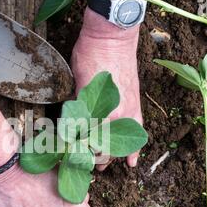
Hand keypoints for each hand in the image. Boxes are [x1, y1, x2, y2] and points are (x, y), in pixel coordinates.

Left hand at [71, 0, 146, 169]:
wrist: (112, 38)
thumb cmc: (90, 58)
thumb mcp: (76, 85)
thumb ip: (76, 110)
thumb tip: (70, 130)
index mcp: (99, 113)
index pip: (87, 144)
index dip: (78, 154)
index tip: (69, 158)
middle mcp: (116, 117)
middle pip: (103, 150)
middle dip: (92, 160)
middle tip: (82, 165)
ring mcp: (128, 113)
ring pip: (118, 145)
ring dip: (110, 157)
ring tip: (101, 168)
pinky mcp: (135, 107)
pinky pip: (137, 133)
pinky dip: (134, 149)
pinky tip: (132, 163)